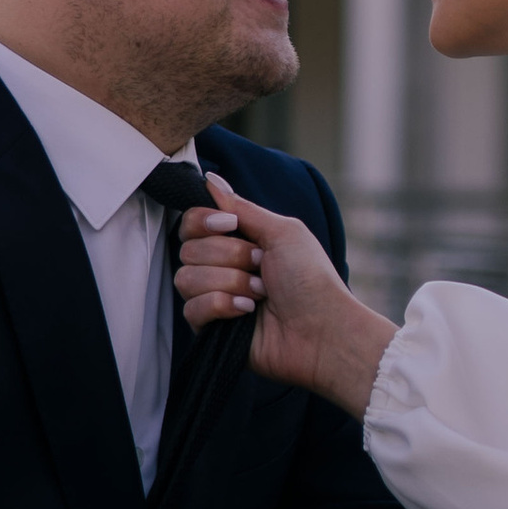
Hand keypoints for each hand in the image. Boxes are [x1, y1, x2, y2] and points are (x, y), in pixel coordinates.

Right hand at [174, 180, 393, 413]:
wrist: (321, 329)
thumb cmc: (310, 279)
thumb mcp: (283, 231)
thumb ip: (242, 207)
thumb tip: (211, 179)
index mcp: (236, 241)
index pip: (191, 222)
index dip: (204, 221)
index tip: (231, 225)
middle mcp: (220, 267)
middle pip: (187, 248)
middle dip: (229, 256)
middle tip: (261, 266)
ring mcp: (213, 297)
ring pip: (186, 278)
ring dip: (229, 282)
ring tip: (260, 293)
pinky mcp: (210, 327)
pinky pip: (191, 309)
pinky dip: (222, 306)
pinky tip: (247, 311)